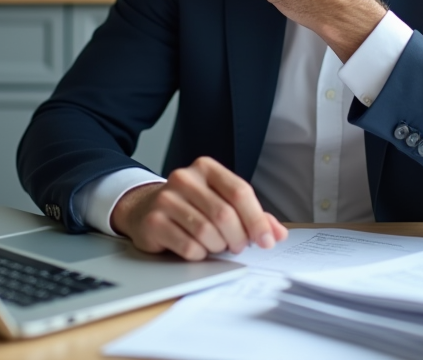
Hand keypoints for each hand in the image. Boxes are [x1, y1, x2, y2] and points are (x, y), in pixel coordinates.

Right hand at [109, 156, 287, 260]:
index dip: (257, 219)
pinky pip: (188, 246)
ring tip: (217, 246)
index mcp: (206, 168)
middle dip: (238, 237)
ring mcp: (166, 199)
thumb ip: (251, 215)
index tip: (267, 241)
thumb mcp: (220, 202)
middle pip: (224, 214)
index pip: (239, 191)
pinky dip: (200, 254)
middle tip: (239, 246)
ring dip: (218, 246)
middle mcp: (184, 178)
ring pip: (206, 231)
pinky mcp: (153, 221)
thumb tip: (278, 233)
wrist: (144, 209)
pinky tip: (197, 249)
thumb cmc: (189, 206)